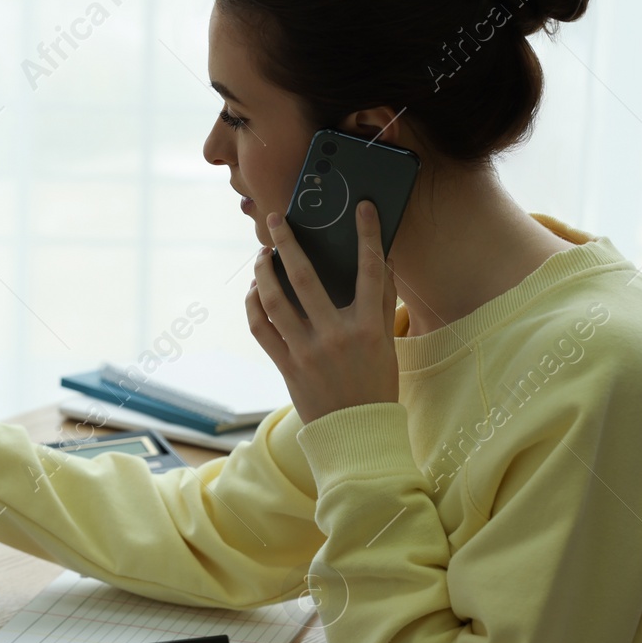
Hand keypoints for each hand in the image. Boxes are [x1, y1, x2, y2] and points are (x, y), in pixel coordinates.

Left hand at [246, 200, 399, 421]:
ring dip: (264, 272)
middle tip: (276, 220)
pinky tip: (256, 290)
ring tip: (262, 254)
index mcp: (369, 328)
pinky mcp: (286, 366)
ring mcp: (307, 352)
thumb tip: (382, 263)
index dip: (367, 235)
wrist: (356, 433)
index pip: (370, 270)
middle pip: (305, 278)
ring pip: (274, 301)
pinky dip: (254, 306)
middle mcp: (336, 336)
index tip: (363, 208)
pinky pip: (261, 329)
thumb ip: (383, 305)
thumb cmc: (375, 386)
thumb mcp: (387, 345)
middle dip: (288, 243)